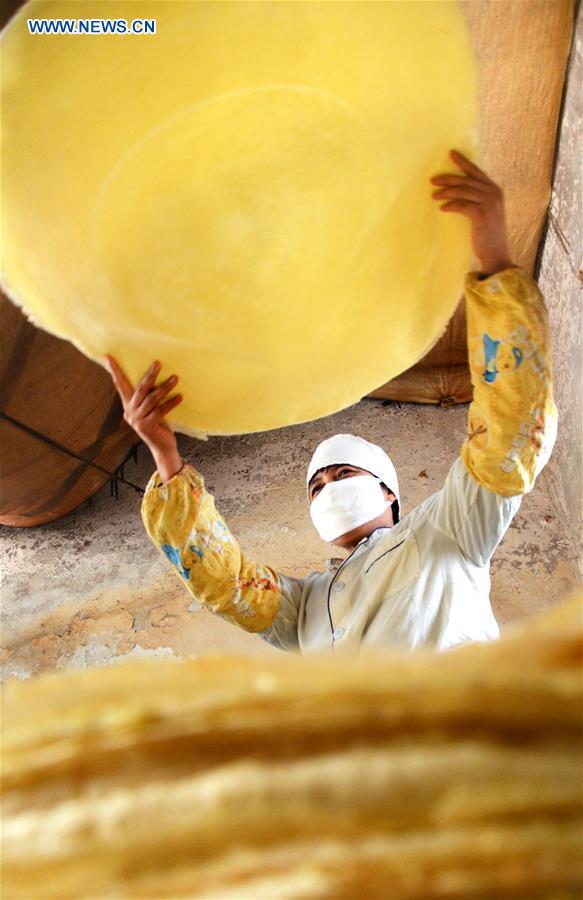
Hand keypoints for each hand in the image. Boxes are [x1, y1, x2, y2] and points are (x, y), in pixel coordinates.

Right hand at [105, 355, 182, 459]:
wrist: (162, 447)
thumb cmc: (158, 425)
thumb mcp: (150, 409)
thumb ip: (147, 397)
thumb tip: (155, 376)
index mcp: (128, 405)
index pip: (119, 384)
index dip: (114, 370)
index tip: (108, 356)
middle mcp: (130, 412)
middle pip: (140, 389)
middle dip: (150, 375)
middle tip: (158, 363)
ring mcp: (137, 420)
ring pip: (152, 399)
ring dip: (164, 387)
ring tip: (175, 379)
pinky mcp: (147, 426)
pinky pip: (160, 410)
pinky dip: (171, 403)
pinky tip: (179, 397)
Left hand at [430, 149, 513, 275]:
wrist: (496, 253)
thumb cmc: (488, 234)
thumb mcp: (487, 212)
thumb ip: (479, 199)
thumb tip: (460, 191)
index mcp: (495, 190)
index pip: (477, 172)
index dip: (463, 162)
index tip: (451, 154)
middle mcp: (494, 193)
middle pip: (466, 180)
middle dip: (448, 178)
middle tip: (432, 180)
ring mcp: (489, 203)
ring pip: (462, 191)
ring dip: (446, 192)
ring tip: (433, 196)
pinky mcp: (482, 214)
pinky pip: (461, 204)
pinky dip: (450, 205)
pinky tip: (442, 208)